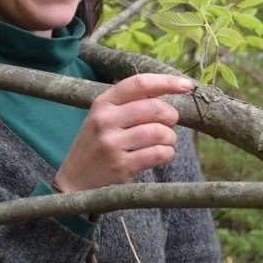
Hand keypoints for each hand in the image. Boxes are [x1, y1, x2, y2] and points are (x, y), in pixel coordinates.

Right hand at [52, 73, 192, 191]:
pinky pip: (159, 153)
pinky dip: (167, 153)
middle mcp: (105, 120)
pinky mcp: (121, 166)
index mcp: (103, 103)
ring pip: (160, 132)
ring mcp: (112, 144)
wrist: (75, 180)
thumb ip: (130, 102)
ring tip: (164, 141)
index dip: (166, 82)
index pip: (139, 84)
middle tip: (169, 123)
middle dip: (171, 116)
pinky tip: (160, 154)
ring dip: (170, 137)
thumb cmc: (97, 143)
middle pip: (155, 108)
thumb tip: (168, 90)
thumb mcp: (104, 116)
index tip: (186, 85)